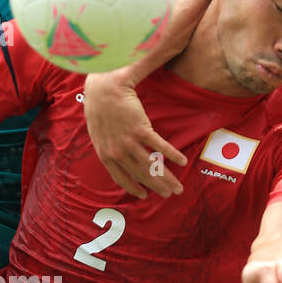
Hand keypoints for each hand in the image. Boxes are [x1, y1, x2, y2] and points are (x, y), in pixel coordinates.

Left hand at [83, 71, 186, 198]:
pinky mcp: (140, 129)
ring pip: (151, 165)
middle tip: (169, 195)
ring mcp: (128, 142)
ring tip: (178, 186)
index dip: (133, 187)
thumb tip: (117, 152)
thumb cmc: (99, 105)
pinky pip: (160, 146)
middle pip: (140, 174)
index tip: (144, 195)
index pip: (121, 177)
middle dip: (157, 187)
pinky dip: (172, 155)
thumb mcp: (99, 130)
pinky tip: (182, 162)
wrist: (103, 87)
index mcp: (105, 153)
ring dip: (167, 178)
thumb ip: (109, 143)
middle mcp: (117, 152)